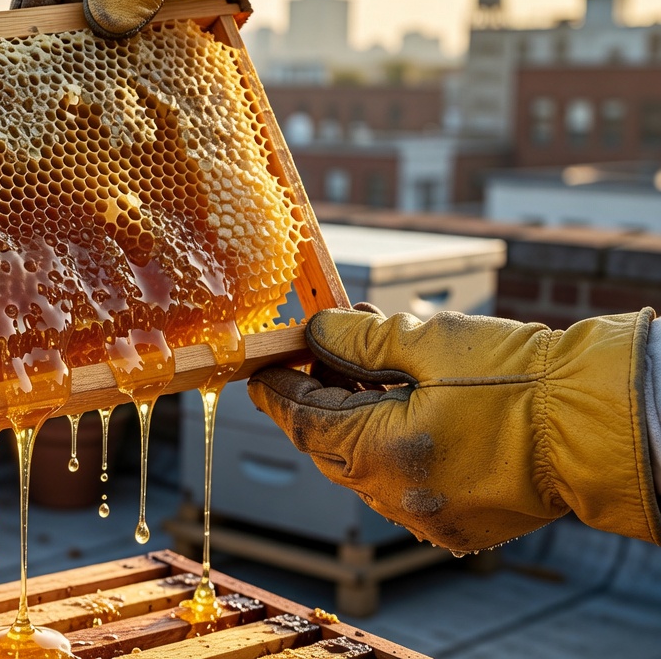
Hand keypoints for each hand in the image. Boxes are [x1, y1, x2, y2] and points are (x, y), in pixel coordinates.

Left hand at [247, 306, 659, 552]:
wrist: (599, 423)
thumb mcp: (428, 340)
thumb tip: (314, 332)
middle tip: (322, 359)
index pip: (302, 419)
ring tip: (372, 377)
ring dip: (355, 426)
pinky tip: (406, 416)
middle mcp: (395, 495)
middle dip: (318, 402)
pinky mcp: (456, 528)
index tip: (261, 369)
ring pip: (363, 471)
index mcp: (381, 451)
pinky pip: (400, 490)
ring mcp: (426, 518)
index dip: (277, 389)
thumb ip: (357, 339)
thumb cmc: (519, 377)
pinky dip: (391, 453)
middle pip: (328, 447)